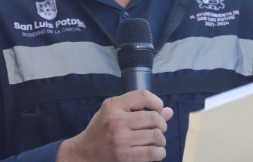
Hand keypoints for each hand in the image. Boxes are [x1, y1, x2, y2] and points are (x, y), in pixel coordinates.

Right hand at [56, 90, 173, 161]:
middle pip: (154, 118)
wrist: (83, 152)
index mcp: (113, 105)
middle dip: (162, 124)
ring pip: (156, 136)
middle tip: (159, 128)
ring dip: (161, 140)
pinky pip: (153, 153)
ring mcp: (120, 140)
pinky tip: (155, 151)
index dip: (157, 102)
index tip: (159, 109)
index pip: (143, 96)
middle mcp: (116, 121)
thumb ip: (138, 109)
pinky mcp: (124, 157)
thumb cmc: (100, 130)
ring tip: (157, 141)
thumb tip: (168, 111)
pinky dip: (159, 153)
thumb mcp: (114, 112)